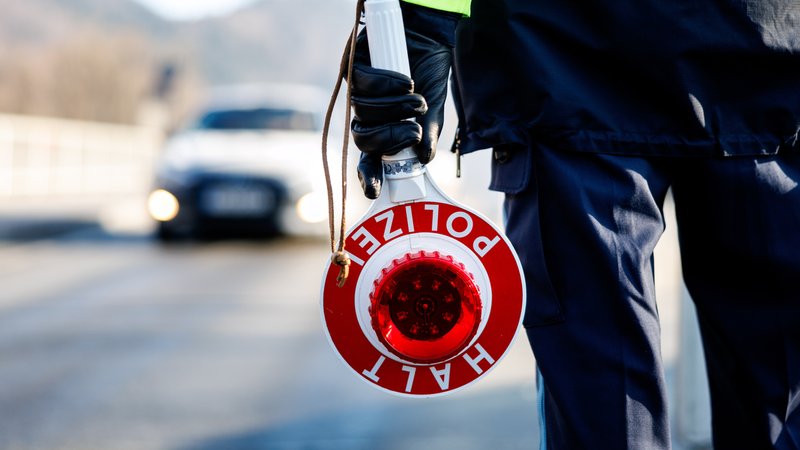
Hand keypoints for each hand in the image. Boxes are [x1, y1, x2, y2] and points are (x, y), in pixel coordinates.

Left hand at [350, 4, 458, 198]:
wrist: (429, 35)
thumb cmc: (430, 72)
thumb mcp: (434, 108)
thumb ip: (427, 132)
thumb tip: (424, 158)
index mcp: (385, 129)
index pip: (369, 159)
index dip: (368, 176)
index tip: (374, 191)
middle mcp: (368, 114)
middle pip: (362, 139)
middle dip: (389, 139)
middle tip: (412, 132)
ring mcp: (359, 92)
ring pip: (363, 113)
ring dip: (395, 109)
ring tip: (417, 98)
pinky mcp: (354, 67)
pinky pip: (363, 86)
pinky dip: (388, 85)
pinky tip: (406, 81)